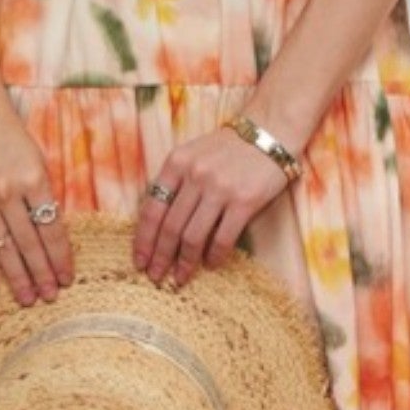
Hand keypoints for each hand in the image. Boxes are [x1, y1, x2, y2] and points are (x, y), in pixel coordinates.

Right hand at [0, 99, 74, 306]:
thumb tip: (53, 233)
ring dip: (17, 277)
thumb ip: (44, 194)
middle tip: (51, 296)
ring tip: (28, 298)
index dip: (61, 258)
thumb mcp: (38, 158)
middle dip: (43, 274)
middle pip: (30, 244)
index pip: (52, 229)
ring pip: (2, 249)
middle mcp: (7, 191)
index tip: (68, 278)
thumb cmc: (9, 133)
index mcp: (33, 178)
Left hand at [133, 123, 294, 290]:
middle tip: (156, 277)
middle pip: (170, 227)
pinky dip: (214, 256)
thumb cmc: (228, 149)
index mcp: (176, 163)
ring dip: (185, 262)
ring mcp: (219, 189)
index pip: (151, 209)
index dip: (143, 240)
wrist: (269, 132)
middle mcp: (195, 175)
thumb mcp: (192, 155)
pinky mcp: (244, 201)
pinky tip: (211, 264)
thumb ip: (174, 183)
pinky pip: (223, 238)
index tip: (139, 261)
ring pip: (193, 236)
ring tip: (181, 277)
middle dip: (160, 257)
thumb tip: (157, 226)